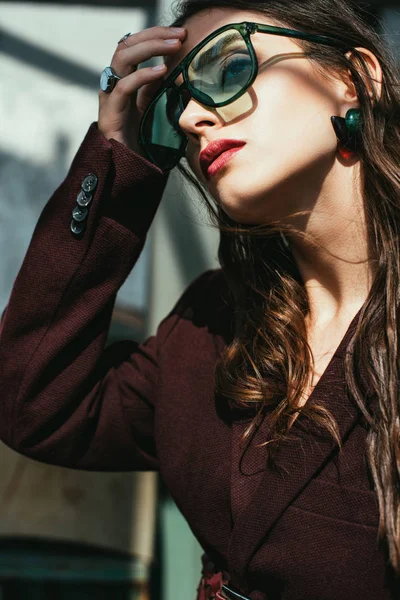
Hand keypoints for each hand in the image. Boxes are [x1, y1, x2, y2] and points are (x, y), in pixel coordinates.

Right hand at [98, 26, 186, 155]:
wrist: (122, 164)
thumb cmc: (135, 138)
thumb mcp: (147, 107)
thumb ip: (151, 88)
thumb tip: (168, 69)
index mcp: (122, 79)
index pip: (134, 46)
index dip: (155, 36)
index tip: (180, 34)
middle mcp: (112, 82)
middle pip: (127, 45)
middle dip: (154, 35)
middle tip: (180, 34)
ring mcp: (109, 95)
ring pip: (122, 58)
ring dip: (150, 48)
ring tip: (174, 46)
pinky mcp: (111, 111)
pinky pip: (124, 86)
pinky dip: (143, 75)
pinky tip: (161, 71)